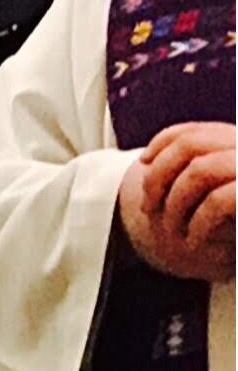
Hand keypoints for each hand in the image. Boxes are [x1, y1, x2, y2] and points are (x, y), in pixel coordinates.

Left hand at [121, 120, 234, 283]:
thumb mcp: (227, 192)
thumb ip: (208, 173)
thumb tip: (152, 158)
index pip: (197, 130)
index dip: (162, 142)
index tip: (143, 163)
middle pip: (191, 145)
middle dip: (159, 176)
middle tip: (148, 208)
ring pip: (200, 170)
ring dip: (175, 203)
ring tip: (174, 230)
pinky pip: (220, 200)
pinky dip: (199, 223)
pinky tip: (196, 240)